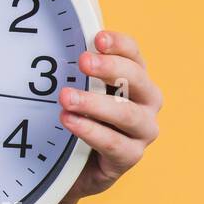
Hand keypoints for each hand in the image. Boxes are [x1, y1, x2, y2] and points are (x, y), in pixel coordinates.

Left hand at [58, 29, 162, 202]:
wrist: (75, 165)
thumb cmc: (82, 117)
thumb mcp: (80, 89)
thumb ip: (79, 71)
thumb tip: (56, 44)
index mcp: (136, 80)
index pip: (134, 55)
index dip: (118, 44)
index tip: (97, 39)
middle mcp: (147, 103)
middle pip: (137, 80)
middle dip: (109, 68)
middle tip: (83, 62)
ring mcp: (143, 132)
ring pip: (127, 114)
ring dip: (95, 103)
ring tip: (66, 97)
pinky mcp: (130, 156)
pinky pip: (114, 143)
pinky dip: (91, 131)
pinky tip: (70, 121)